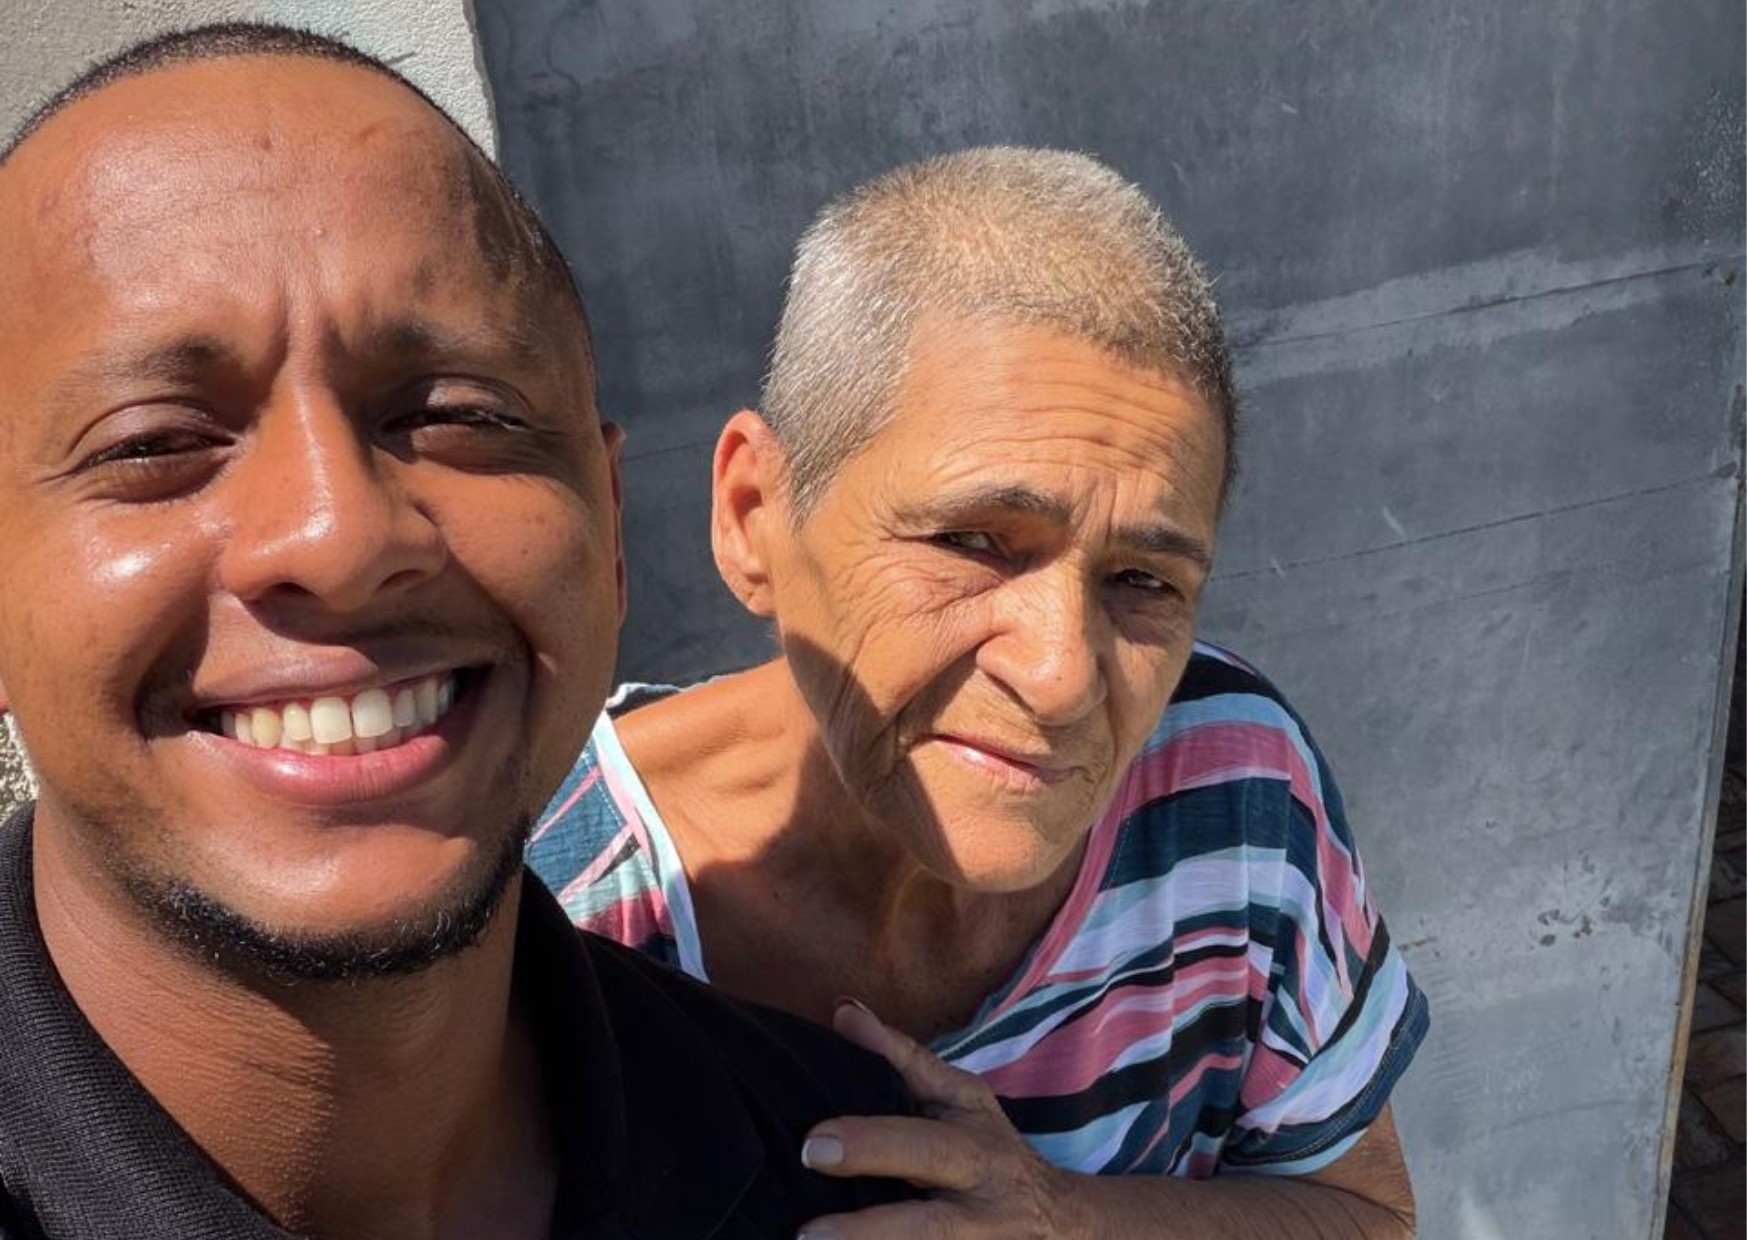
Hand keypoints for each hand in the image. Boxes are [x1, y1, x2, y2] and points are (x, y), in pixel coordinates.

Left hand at [796, 1000, 1086, 1239]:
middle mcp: (979, 1205)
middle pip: (930, 1224)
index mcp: (975, 1149)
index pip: (924, 1145)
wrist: (1056, 1217)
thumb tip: (842, 1010)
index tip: (813, 1145)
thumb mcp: (959, 1095)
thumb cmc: (988, 1143)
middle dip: (869, 1229)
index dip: (871, 1145)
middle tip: (807, 1231)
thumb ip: (901, 1056)